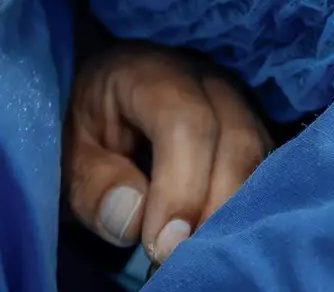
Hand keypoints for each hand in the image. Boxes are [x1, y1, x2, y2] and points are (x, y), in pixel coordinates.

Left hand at [65, 41, 271, 266]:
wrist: (102, 96)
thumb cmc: (84, 123)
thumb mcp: (68, 152)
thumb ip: (93, 184)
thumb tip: (133, 220)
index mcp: (151, 72)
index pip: (186, 122)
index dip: (181, 187)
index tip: (161, 245)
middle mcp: (207, 80)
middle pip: (237, 141)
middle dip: (214, 208)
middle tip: (179, 260)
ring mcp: (238, 103)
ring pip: (260, 158)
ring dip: (235, 213)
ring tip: (199, 256)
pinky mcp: (252, 130)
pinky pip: (266, 169)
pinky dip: (247, 208)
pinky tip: (219, 239)